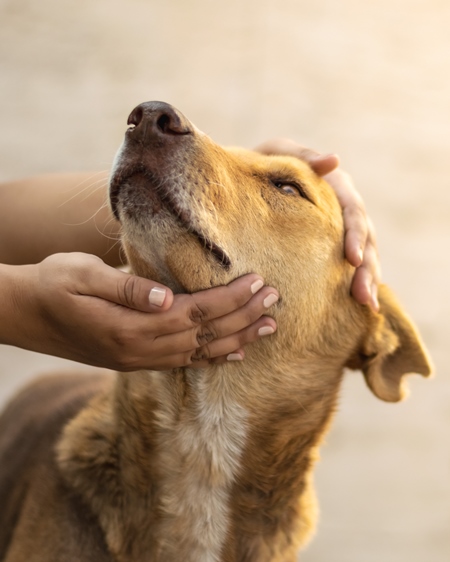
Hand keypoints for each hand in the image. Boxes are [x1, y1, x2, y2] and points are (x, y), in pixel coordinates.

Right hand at [3, 253, 277, 370]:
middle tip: (275, 301)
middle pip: (205, 335)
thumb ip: (126, 287)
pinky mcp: (135, 360)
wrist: (25, 314)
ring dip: (236, 340)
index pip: (195, 312)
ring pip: (199, 353)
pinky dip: (212, 358)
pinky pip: (183, 363)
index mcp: (130, 326)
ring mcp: (138, 359)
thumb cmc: (53, 284)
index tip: (257, 281)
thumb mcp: (81, 274)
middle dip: (243, 317)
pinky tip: (233, 355)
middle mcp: (140, 349)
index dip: (229, 298)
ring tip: (267, 328)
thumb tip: (167, 297)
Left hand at [254, 139, 380, 310]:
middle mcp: (343, 207)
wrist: (250, 178)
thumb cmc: (263, 164)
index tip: (353, 260)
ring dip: (367, 279)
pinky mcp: (330, 245)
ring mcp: (339, 228)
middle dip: (367, 268)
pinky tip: (359, 305)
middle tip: (364, 296)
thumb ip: (303, 157)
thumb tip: (334, 161)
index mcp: (335, 185)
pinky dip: (354, 282)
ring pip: (363, 254)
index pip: (353, 210)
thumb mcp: (278, 153)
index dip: (355, 234)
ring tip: (367, 305)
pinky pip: (348, 265)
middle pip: (365, 237)